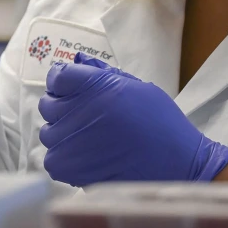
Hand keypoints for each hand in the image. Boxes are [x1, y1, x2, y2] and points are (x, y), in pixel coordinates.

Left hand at [38, 53, 227, 186]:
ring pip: (48, 133)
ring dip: (62, 135)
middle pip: (47, 105)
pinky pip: (52, 160)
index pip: (57, 76)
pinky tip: (85, 159)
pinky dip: (64, 160)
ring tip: (86, 141)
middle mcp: (79, 109)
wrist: (179, 164)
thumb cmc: (161, 123)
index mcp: (95, 85)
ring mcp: (71, 139)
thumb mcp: (137, 87)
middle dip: (61, 108)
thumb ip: (102, 73)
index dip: (62, 82)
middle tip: (82, 117)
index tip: (71, 90)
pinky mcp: (70, 167)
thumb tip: (76, 60)